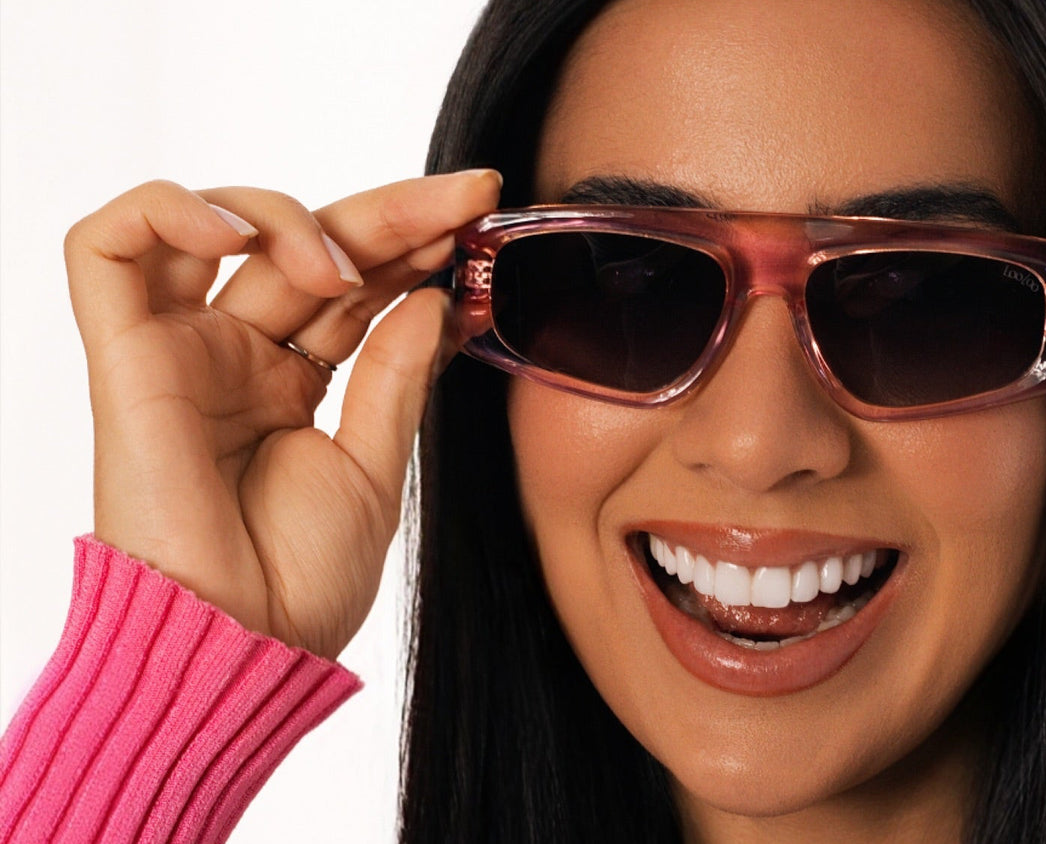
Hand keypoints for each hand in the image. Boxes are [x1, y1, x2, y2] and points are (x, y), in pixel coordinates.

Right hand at [65, 171, 501, 658]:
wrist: (245, 645)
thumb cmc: (302, 581)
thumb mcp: (375, 463)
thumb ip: (396, 373)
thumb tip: (434, 296)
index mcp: (294, 384)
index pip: (355, 284)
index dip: (414, 242)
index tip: (483, 217)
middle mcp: (238, 357)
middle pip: (309, 248)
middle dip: (391, 213)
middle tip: (466, 198)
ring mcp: (183, 352)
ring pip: (221, 227)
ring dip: (293, 216)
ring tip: (347, 265)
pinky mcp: (126, 358)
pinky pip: (106, 250)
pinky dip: (167, 213)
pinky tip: (237, 235)